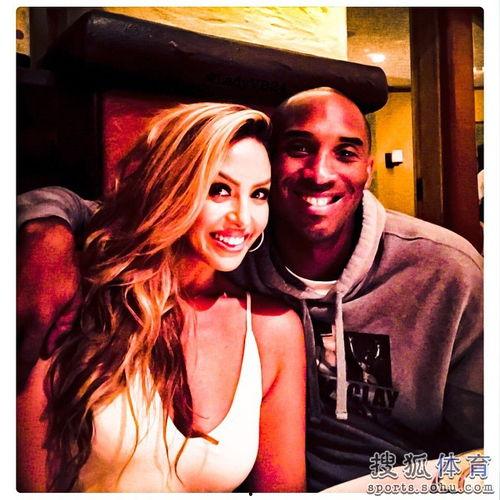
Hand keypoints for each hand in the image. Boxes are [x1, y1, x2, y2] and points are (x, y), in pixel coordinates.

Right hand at [17, 217, 81, 390]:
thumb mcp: (74, 300)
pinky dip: (7, 330)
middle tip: (12, 382)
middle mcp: (15, 314)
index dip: (19, 376)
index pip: (24, 358)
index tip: (16, 389)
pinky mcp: (0, 294)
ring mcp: (4, 304)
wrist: (45, 239)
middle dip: (10, 365)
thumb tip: (47, 352)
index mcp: (38, 319)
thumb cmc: (66, 269)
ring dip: (9, 346)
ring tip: (17, 350)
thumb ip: (62, 329)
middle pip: (7, 350)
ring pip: (4, 337)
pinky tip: (14, 332)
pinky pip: (1, 318)